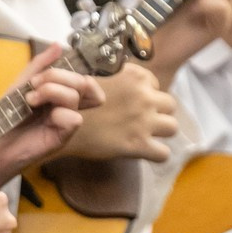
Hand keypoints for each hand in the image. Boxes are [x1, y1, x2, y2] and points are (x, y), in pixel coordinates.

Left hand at [0, 45, 99, 188]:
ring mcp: (65, 122)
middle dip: (57, 76)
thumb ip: (40, 64)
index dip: (74, 71)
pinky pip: (74, 119)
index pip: (85, 79)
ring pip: (76, 97)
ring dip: (51, 91)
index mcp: (60, 94)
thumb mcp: (21, 83)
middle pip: (83, 83)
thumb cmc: (5, 115)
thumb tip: (58, 45)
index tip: (47, 72)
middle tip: (34, 83)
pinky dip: (57, 113)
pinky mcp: (61, 137)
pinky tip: (40, 116)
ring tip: (30, 99)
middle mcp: (66, 107)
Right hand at [62, 62, 180, 162]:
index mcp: (135, 77)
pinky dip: (156, 155)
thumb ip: (116, 78)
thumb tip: (123, 79)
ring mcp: (144, 122)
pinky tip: (145, 152)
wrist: (59, 124)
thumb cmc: (74, 101)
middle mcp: (144, 97)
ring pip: (172, 127)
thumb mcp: (96, 78)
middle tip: (143, 119)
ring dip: (161, 132)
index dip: (146, 93)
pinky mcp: (139, 145)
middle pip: (170, 105)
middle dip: (159, 112)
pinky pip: (163, 154)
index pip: (155, 84)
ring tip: (147, 135)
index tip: (133, 101)